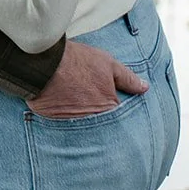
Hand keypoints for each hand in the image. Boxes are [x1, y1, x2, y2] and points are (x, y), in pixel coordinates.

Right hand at [27, 39, 147, 118]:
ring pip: (85, 128)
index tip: (104, 98)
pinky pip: (66, 128)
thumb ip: (128, 78)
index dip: (112, 106)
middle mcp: (93, 122)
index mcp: (109, 109)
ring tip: (74, 104)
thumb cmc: (77, 61)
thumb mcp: (108, 64)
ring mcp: (74, 125)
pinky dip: (66, 122)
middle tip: (88, 101)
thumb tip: (144, 88)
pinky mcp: (57, 126)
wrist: (44, 63)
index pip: (118, 116)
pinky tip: (62, 108)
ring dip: (83, 121)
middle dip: (99, 117)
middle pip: (101, 125)